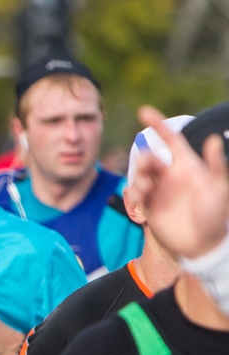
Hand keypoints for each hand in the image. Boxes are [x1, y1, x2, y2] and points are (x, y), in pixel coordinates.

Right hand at [130, 105, 228, 259]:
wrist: (203, 243)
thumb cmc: (215, 214)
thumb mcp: (220, 188)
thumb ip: (216, 165)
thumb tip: (213, 139)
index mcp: (186, 166)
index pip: (170, 140)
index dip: (157, 125)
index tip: (143, 111)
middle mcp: (170, 176)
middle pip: (150, 158)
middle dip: (145, 159)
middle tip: (149, 167)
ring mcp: (158, 191)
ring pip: (141, 175)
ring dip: (140, 178)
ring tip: (146, 190)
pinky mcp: (149, 207)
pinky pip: (136, 194)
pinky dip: (135, 193)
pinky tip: (140, 198)